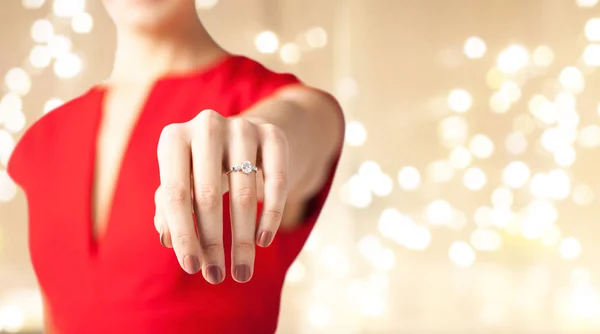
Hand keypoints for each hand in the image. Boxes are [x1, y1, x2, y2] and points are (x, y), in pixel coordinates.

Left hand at [153, 109, 288, 283]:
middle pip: (208, 196)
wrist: (244, 135)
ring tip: (242, 271)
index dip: (183, 234)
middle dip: (212, 242)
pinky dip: (270, 215)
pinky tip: (264, 240)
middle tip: (216, 276)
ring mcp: (242, 127)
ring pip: (243, 193)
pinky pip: (275, 181)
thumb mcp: (182, 181)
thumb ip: (169, 207)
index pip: (175, 194)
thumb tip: (167, 239)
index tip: (192, 268)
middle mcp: (206, 126)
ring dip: (242, 239)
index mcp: (174, 138)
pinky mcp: (272, 134)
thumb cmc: (202, 167)